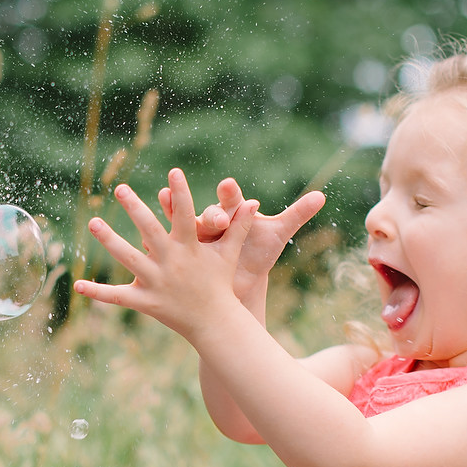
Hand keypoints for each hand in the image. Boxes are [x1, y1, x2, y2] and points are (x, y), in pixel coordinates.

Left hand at [74, 169, 255, 340]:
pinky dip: (98, 292)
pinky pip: (117, 297)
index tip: (173, 171)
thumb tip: (253, 202)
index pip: (186, 215)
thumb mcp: (228, 254)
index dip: (180, 193)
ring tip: (93, 222)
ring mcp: (156, 282)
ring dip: (109, 240)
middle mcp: (171, 262)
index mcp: (190, 247)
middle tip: (120, 188)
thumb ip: (238, 227)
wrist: (215, 324)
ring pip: (128, 257)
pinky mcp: (145, 302)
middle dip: (135, 208)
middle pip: (149, 230)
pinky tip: (79, 285)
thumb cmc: (220, 285)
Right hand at [161, 178, 325, 302]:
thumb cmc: (258, 253)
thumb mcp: (278, 234)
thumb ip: (297, 213)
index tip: (229, 186)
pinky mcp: (184, 250)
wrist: (242, 279)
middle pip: (209, 214)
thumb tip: (323, 195)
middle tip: (215, 217)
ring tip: (164, 196)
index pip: (233, 201)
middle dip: (210, 215)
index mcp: (234, 214)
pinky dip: (156, 237)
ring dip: (172, 208)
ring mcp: (196, 235)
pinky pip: (170, 240)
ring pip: (184, 221)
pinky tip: (143, 234)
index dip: (230, 195)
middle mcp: (213, 222)